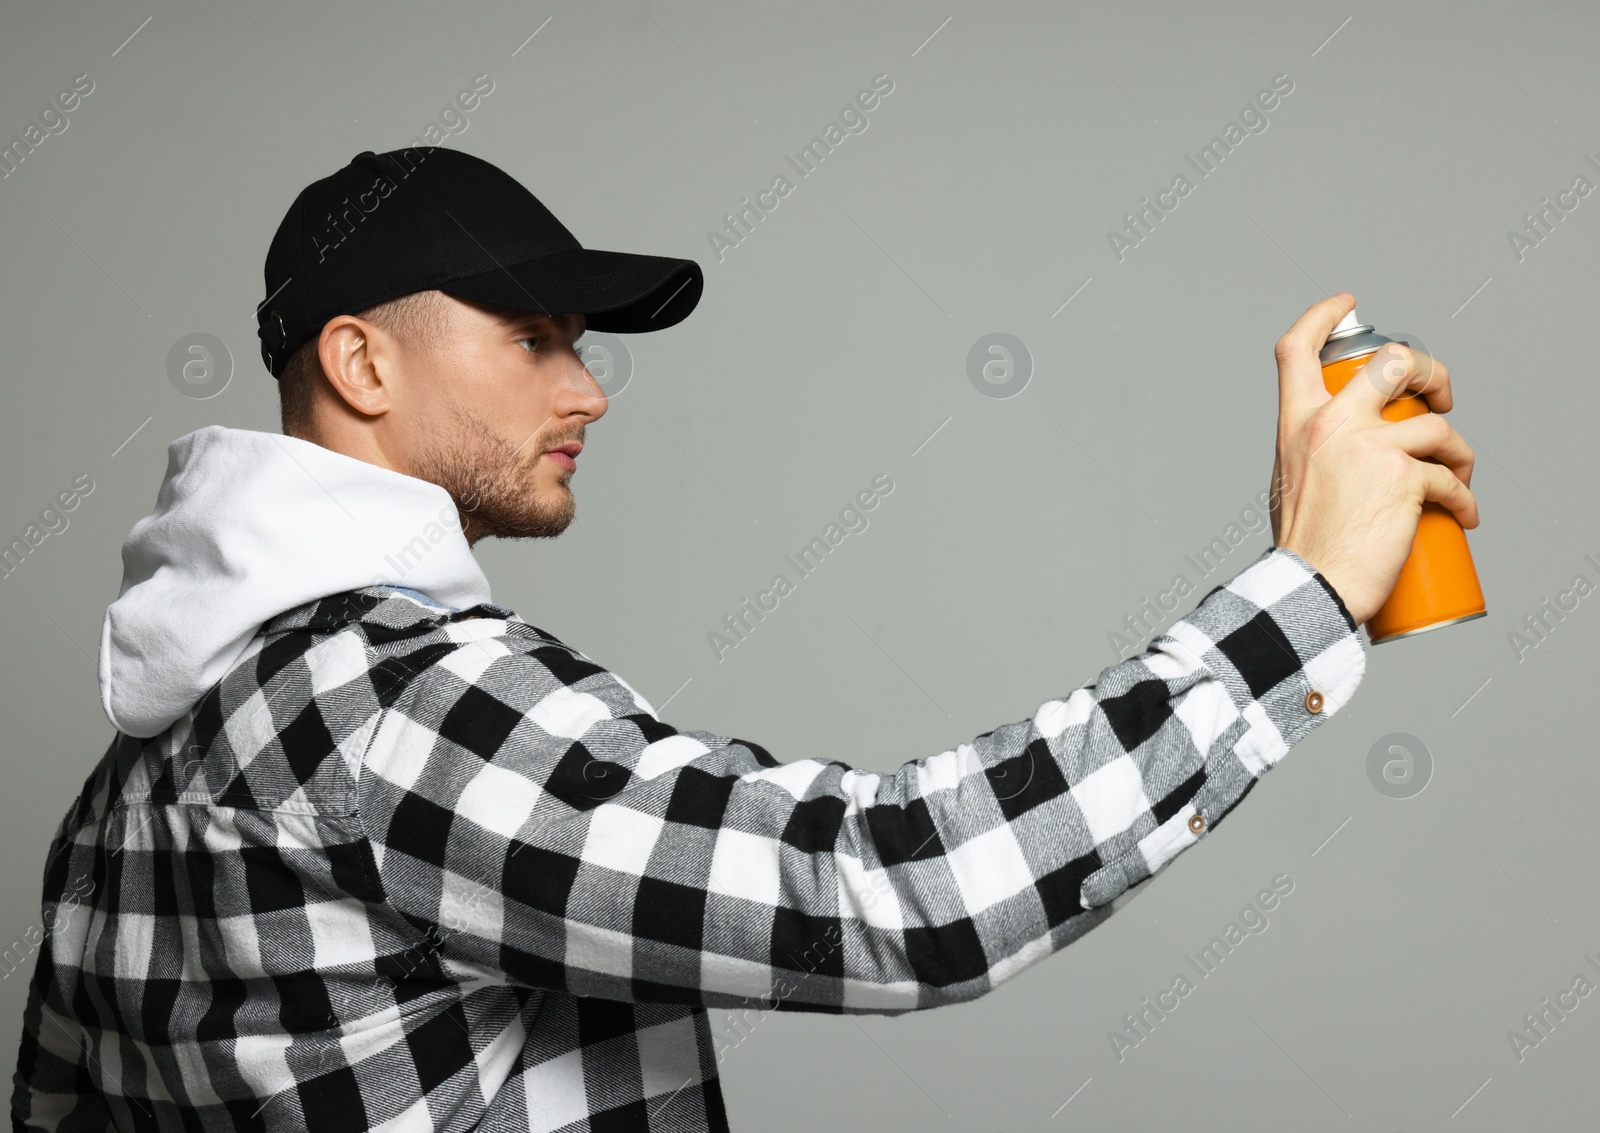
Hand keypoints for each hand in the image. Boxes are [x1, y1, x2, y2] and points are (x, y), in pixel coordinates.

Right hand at [1267, 293, 1477, 626]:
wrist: (1310, 589)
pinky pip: (1449, 477)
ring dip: (1458, 451)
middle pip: (1392, 362)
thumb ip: (1314, 453)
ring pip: (1436, 423)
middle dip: (1429, 371)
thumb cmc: (1301, 547)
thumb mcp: (1291, 481)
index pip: (1296, 350)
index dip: (1321, 316)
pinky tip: (1464, 516)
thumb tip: (1349, 451)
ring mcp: (1369, 448)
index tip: (1346, 303)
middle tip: (1440, 397)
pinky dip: (1464, 498)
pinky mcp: (1404, 479)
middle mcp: (1331, 425)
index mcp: (1296, 425)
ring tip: (1458, 477)